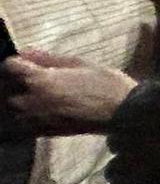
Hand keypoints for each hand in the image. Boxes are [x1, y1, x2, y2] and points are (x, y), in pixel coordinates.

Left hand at [4, 49, 136, 134]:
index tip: (29, 62)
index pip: (9, 66)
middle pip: (9, 90)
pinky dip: (31, 116)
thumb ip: (48, 58)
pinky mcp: (45, 132)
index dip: (19, 62)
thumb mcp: (80, 63)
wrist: (123, 112)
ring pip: (16, 109)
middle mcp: (31, 101)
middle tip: (38, 78)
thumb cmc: (105, 82)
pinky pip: (27, 123)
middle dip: (18, 83)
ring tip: (42, 95)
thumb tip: (24, 51)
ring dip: (24, 101)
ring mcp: (36, 119)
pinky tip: (47, 110)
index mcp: (39, 80)